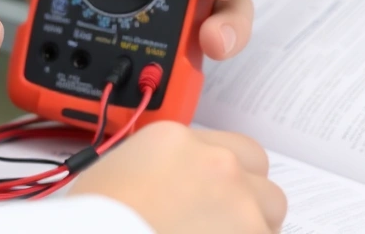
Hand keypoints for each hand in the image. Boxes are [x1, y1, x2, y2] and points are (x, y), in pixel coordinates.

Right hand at [67, 122, 286, 232]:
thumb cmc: (94, 220)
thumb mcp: (114, 176)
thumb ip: (156, 171)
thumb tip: (170, 189)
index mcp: (176, 139)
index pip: (224, 149)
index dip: (222, 178)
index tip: (213, 196)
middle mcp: (215, 163)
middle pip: (257, 176)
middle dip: (247, 200)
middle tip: (221, 223)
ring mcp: (240, 203)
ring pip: (270, 212)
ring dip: (252, 227)